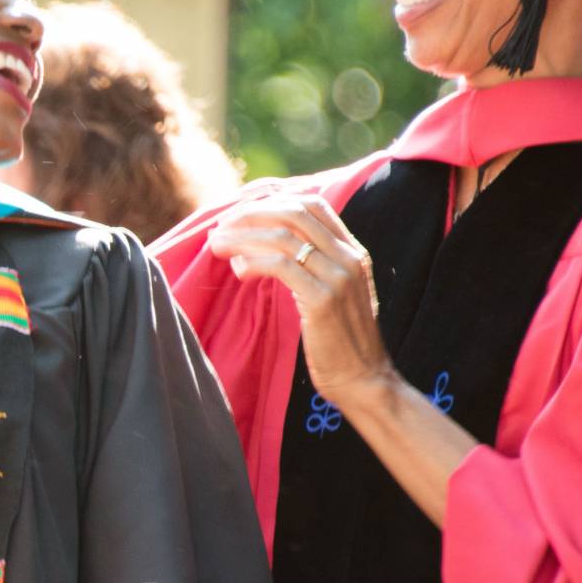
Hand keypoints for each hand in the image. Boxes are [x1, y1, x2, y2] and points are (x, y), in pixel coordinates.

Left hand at [207, 189, 392, 407]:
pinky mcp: (322, 300)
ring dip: (243, 236)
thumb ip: (313, 267)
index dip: (273, 202)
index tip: (241, 212)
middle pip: (295, 213)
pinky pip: (280, 266)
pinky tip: (238, 269)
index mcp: (353, 251)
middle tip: (222, 226)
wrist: (364, 380)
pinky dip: (253, 261)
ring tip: (217, 245)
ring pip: (283, 238)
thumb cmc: (341, 343)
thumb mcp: (334, 294)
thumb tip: (267, 250)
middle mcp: (349, 257)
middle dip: (252, 214)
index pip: (312, 205)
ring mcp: (338, 277)